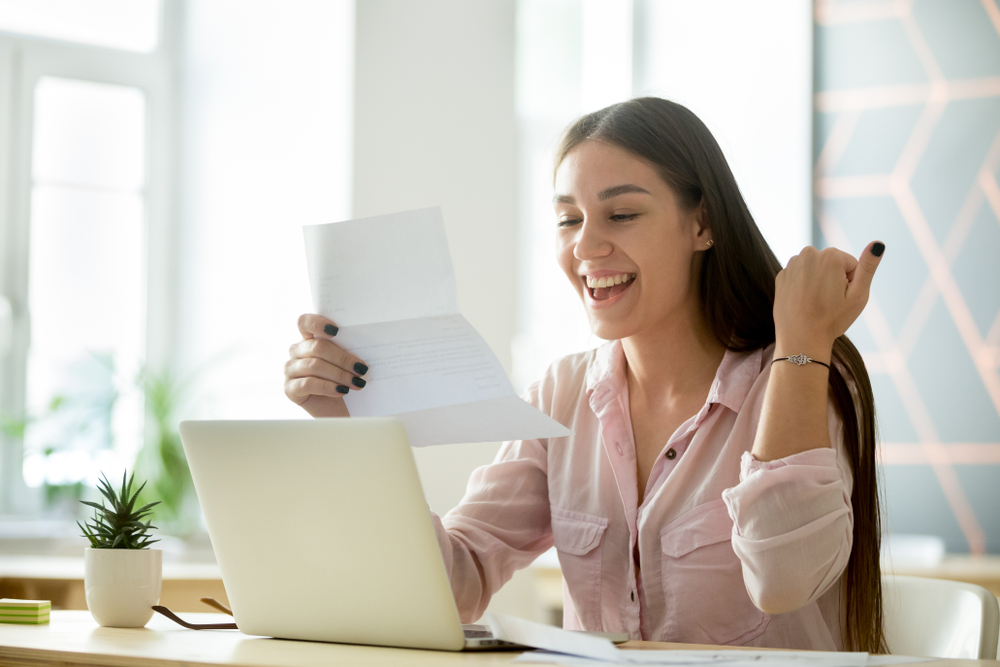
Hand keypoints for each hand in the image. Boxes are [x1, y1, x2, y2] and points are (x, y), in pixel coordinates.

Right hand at [284, 314, 369, 417]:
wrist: (339, 411)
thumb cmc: (344, 383)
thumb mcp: (347, 364)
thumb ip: (347, 351)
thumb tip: (365, 344)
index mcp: (309, 340)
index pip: (305, 322)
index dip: (318, 323)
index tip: (337, 330)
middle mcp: (296, 352)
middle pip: (316, 347)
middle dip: (342, 358)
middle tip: (361, 369)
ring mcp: (290, 370)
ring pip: (314, 365)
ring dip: (339, 374)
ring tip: (357, 382)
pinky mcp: (290, 389)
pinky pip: (308, 383)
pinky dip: (328, 387)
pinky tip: (342, 391)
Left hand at [773, 241, 884, 359]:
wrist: (801, 340)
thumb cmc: (832, 319)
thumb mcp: (858, 295)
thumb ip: (868, 267)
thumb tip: (878, 243)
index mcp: (830, 256)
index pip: (850, 264)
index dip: (850, 282)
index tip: (841, 298)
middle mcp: (808, 254)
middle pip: (832, 264)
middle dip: (834, 279)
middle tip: (829, 301)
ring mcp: (792, 265)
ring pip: (815, 269)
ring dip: (818, 281)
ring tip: (815, 302)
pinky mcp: (781, 276)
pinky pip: (800, 277)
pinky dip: (803, 286)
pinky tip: (803, 302)